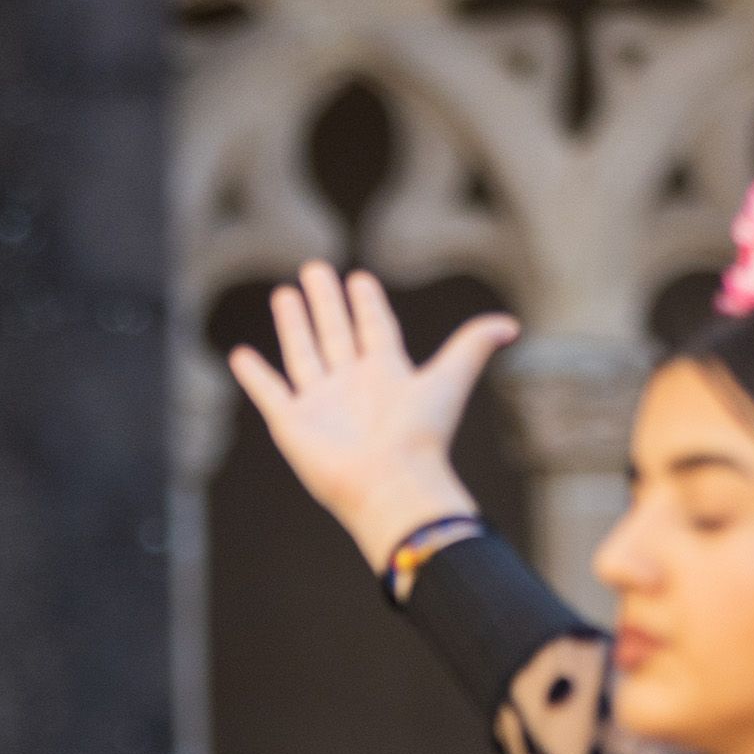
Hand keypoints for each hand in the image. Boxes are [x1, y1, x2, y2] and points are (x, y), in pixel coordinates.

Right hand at [226, 269, 512, 568]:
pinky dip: (255, 376)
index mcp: (386, 372)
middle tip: (314, 268)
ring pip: (303, 354)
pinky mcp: (293, 425)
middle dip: (325, 302)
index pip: (374, 328)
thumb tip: (512, 325)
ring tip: (284, 293)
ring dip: (293, 325)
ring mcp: (321, 404)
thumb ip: (473, 345)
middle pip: (336, 333)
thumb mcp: (450, 379)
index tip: (360, 278)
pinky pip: (270, 393)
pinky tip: (241, 355)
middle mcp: (352, 385)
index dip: (368, 303)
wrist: (391, 484)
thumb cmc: (421, 436)